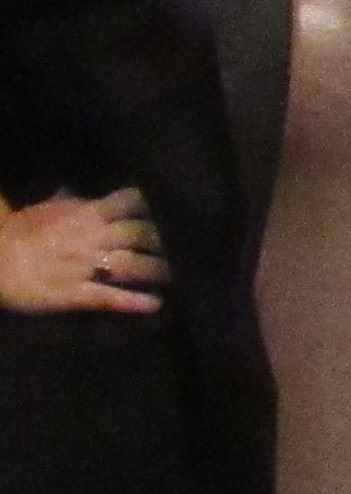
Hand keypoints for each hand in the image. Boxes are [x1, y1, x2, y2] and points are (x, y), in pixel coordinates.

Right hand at [0, 188, 169, 314]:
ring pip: (132, 265)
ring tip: (179, 275)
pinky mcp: (75, 293)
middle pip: (141, 234)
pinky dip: (134, 301)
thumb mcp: (48, 209)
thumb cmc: (21, 232)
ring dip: (158, 270)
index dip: (156, 207)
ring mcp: (85, 266)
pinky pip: (109, 297)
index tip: (176, 210)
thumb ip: (72, 201)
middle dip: (165, 240)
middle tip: (186, 247)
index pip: (130, 203)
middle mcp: (92, 237)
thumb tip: (81, 190)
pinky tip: (156, 304)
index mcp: (87, 214)